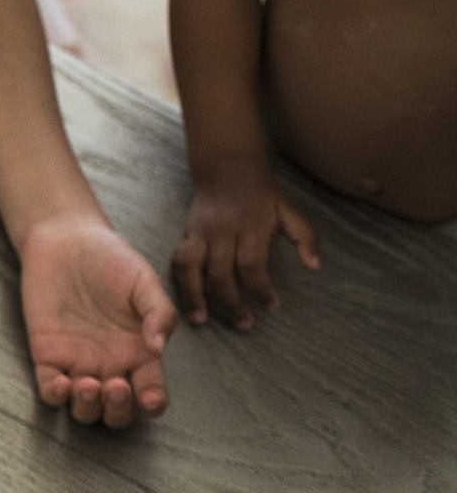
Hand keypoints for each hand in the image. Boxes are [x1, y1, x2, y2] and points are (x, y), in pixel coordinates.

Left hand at [20, 217, 177, 426]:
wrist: (68, 241)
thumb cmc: (112, 260)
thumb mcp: (145, 283)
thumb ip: (159, 314)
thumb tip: (158, 349)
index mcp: (140, 353)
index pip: (151, 393)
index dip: (151, 404)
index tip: (148, 397)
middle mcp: (111, 365)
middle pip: (117, 412)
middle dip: (118, 411)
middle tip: (115, 386)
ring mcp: (78, 364)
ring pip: (84, 409)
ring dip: (88, 408)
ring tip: (89, 385)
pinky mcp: (47, 356)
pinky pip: (49, 390)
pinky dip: (55, 395)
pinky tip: (62, 382)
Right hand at [170, 172, 319, 329]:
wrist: (226, 168)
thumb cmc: (261, 192)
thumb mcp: (289, 208)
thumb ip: (305, 235)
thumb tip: (314, 265)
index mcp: (250, 226)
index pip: (252, 264)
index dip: (260, 289)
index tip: (271, 306)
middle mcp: (221, 231)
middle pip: (221, 273)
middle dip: (231, 302)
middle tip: (244, 324)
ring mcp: (199, 233)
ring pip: (191, 269)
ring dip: (194, 296)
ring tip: (199, 320)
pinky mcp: (185, 234)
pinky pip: (178, 261)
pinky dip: (182, 282)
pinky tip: (188, 299)